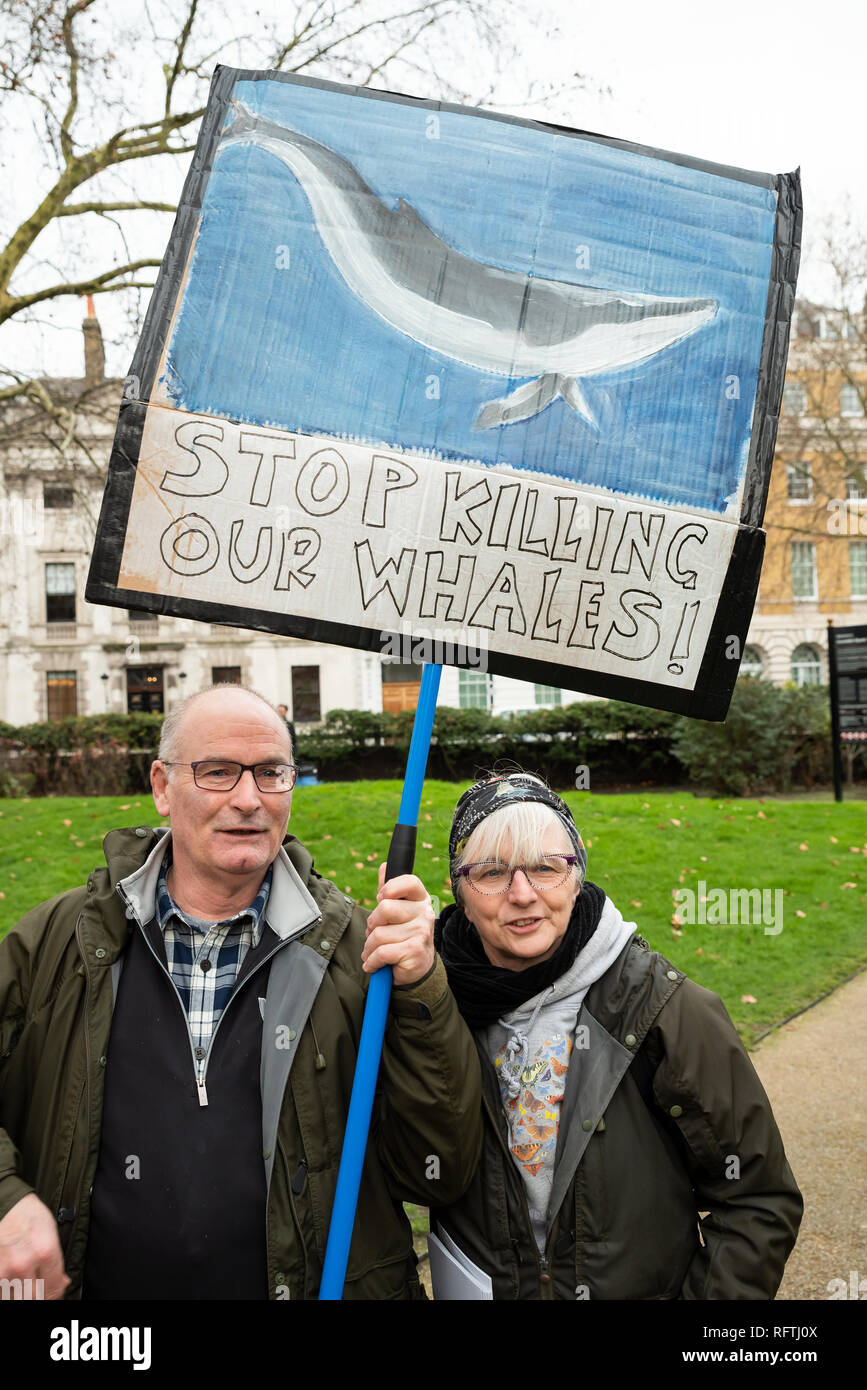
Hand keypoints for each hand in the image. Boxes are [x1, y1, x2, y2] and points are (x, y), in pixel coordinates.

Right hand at [0, 1193, 69, 1299]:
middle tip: (37, 1285)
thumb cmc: (25, 1214)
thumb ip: (56, 1261)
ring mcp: (4, 1271)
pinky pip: (2, 1293)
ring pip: (17, 1299)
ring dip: (21, 1294)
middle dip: (39, 1295)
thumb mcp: (49, 1230)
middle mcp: (24, 1264)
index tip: (54, 1292)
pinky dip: (6, 1291)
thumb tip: (62, 1283)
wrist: (2, 1204)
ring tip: (22, 1281)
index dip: (56, 1293)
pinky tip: (10, 1280)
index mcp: (45, 1251)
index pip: (54, 1289)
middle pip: (36, 1298)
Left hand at [362, 866, 435, 986]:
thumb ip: (390, 889)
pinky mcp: (414, 951)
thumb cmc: (402, 934)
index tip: (380, 899)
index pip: (409, 882)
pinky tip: (374, 964)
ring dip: (369, 948)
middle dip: (371, 924)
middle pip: (385, 908)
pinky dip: (371, 961)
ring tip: (375, 952)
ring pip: (379, 934)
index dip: (390, 888)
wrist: (417, 967)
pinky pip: (381, 952)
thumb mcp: (397, 910)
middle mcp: (425, 913)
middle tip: (375, 933)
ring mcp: (421, 932)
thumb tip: (384, 866)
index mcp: (420, 899)